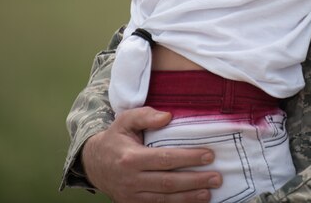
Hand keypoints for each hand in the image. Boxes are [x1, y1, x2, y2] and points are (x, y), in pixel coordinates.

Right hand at [83, 106, 221, 202]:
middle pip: (168, 182)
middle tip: (216, 177)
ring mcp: (131, 195)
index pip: (164, 159)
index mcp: (130, 158)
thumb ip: (145, 116)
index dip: (188, 158)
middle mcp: (130, 180)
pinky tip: (192, 201)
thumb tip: (168, 116)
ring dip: (189, 197)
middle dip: (194, 181)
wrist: (93, 164)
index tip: (209, 155)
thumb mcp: (125, 120)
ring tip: (209, 193)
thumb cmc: (115, 139)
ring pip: (164, 199)